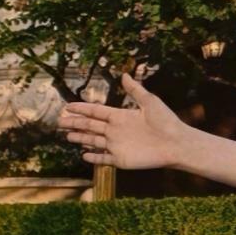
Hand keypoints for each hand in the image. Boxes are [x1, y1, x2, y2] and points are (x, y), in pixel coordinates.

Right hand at [52, 76, 189, 175]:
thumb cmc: (166, 121)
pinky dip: (93, 157)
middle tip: (60, 121)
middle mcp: (116, 130)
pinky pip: (103, 158)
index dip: (82, 109)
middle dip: (75, 123)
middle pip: (90, 126)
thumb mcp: (150, 102)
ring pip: (93, 141)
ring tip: (67, 136)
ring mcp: (117, 145)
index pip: (97, 112)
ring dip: (80, 138)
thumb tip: (124, 74)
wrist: (176, 143)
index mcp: (121, 116)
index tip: (68, 106)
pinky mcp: (120, 159)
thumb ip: (135, 90)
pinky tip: (83, 155)